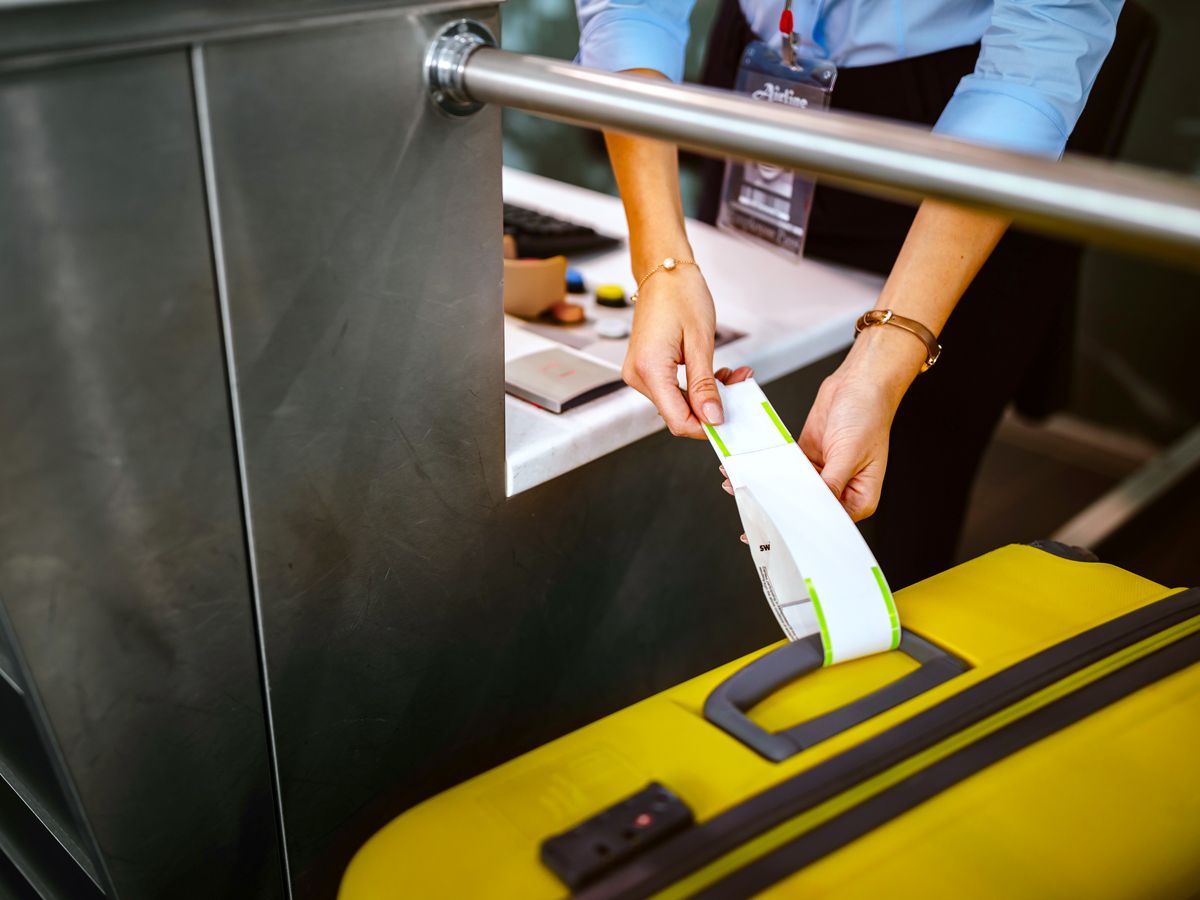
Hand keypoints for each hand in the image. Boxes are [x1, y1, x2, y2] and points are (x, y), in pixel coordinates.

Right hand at [623, 266, 726, 438]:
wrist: (664, 272)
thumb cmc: (680, 294)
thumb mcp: (700, 342)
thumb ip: (705, 385)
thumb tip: (712, 417)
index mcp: (649, 368)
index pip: (677, 420)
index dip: (706, 427)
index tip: (729, 421)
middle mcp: (638, 375)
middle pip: (677, 414)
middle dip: (711, 407)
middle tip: (738, 386)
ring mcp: (639, 373)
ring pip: (677, 404)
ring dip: (706, 396)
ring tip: (730, 376)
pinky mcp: (645, 369)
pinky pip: (672, 390)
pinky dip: (695, 388)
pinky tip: (713, 375)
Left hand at [719, 326, 923, 522]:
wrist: (859, 382)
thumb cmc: (869, 415)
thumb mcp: (849, 453)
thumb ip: (829, 483)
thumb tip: (812, 508)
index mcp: (860, 497)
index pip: (828, 523)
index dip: (801, 529)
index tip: (775, 533)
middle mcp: (841, 489)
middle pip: (807, 509)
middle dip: (778, 511)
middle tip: (750, 517)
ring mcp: (823, 473)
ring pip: (792, 490)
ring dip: (768, 489)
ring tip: (741, 488)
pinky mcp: (809, 456)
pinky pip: (786, 470)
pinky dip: (769, 471)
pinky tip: (752, 471)